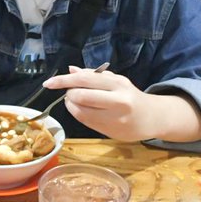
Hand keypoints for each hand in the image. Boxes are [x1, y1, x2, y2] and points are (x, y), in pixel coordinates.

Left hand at [43, 65, 200, 141]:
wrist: (152, 118)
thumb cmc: (131, 96)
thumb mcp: (116, 81)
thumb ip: (94, 75)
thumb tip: (71, 69)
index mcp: (118, 84)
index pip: (84, 79)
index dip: (63, 80)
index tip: (48, 83)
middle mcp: (117, 100)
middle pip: (80, 96)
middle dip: (69, 94)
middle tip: (70, 93)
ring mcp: (113, 118)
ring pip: (80, 111)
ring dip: (71, 105)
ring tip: (76, 102)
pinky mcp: (109, 131)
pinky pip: (85, 122)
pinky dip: (77, 114)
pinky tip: (82, 111)